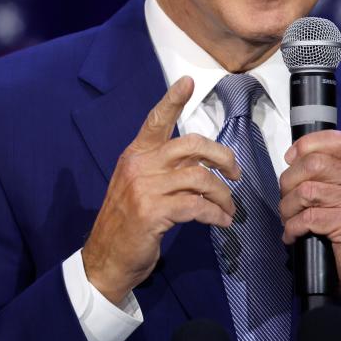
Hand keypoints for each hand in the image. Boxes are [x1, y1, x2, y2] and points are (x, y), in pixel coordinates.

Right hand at [82, 76, 240, 303]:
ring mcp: (145, 188)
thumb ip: (165, 169)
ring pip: (200, 178)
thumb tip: (203, 163)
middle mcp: (140, 165)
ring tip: (230, 208)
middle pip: (192, 145)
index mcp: (136, 154)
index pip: (157, 120)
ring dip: (223, 194)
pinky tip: (222, 221)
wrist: (105, 259)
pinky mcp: (153, 212)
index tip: (189, 81)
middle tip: (235, 174)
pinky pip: (197, 206)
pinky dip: (216, 213)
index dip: (173, 99)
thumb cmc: (128, 223)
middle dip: (222, 156)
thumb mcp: (140, 187)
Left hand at [279, 130, 340, 327]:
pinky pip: (307, 217)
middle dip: (288, 182)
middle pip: (313, 163)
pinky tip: (293, 235)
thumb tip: (294, 158)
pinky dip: (292, 228)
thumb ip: (332, 173)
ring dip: (287, 208)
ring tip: (289, 220)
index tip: (290, 161)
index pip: (334, 139)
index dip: (305, 146)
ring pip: (305, 191)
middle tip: (287, 201)